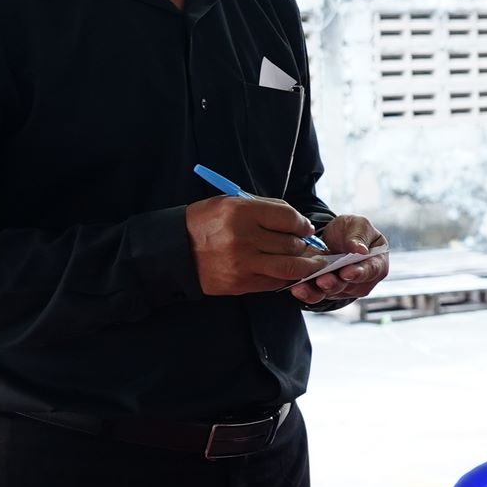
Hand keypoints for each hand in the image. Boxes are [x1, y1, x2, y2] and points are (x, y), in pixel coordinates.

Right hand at [187, 195, 328, 295]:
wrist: (175, 250)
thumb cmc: (206, 222)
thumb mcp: (231, 203)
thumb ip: (265, 208)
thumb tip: (298, 221)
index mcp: (241, 212)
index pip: (288, 218)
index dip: (302, 223)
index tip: (305, 227)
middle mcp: (244, 238)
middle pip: (292, 243)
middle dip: (303, 244)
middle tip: (305, 244)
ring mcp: (243, 264)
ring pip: (290, 267)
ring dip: (304, 264)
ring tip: (311, 262)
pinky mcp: (241, 283)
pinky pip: (275, 282)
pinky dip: (285, 277)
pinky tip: (287, 271)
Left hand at [291, 214, 390, 305]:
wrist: (335, 238)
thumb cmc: (352, 231)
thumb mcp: (358, 224)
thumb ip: (359, 236)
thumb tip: (360, 250)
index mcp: (377, 263)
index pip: (371, 270)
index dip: (359, 273)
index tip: (347, 272)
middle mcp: (363, 281)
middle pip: (350, 286)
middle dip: (335, 283)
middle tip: (323, 280)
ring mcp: (345, 289)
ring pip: (332, 292)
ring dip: (317, 291)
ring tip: (303, 287)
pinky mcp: (327, 292)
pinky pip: (318, 295)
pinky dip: (307, 293)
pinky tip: (297, 289)